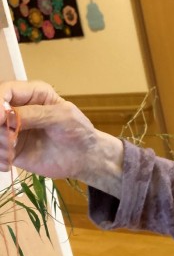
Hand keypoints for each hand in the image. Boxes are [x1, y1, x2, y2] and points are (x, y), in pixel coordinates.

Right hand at [0, 80, 123, 195]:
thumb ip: (35, 114)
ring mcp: (11, 130)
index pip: (5, 90)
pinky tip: (7, 165)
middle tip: (8, 142)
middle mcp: (17, 109)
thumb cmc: (77, 131)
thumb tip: (5, 116)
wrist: (84, 157)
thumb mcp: (62, 116)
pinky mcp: (10, 149)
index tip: (0, 119)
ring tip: (11, 155)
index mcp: (31, 94)